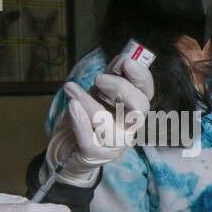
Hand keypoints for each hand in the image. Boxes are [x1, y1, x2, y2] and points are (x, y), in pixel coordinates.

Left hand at [46, 58, 154, 186]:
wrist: (64, 151)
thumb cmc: (84, 119)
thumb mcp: (97, 94)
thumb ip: (110, 77)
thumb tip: (123, 56)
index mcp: (132, 111)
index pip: (147, 94)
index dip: (142, 77)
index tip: (126, 62)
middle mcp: (128, 129)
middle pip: (140, 110)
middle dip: (122, 89)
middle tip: (98, 79)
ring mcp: (113, 145)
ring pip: (110, 126)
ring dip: (90, 102)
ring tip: (71, 88)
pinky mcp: (93, 155)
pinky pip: (89, 140)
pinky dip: (80, 121)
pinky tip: (71, 105)